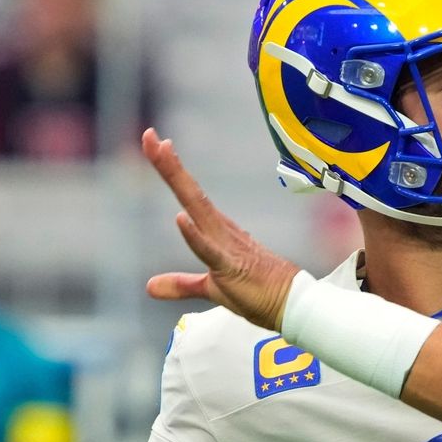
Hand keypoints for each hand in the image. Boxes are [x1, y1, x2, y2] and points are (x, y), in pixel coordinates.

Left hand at [142, 128, 301, 330]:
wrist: (293, 304)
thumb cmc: (258, 292)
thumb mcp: (211, 289)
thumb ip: (181, 285)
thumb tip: (149, 286)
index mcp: (216, 231)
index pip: (189, 196)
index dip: (171, 171)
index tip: (153, 143)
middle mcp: (219, 230)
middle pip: (190, 192)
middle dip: (168, 165)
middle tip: (149, 136)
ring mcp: (226, 246)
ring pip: (197, 208)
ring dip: (179, 181)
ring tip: (164, 154)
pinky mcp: (231, 267)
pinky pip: (209, 250)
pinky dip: (194, 235)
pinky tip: (179, 218)